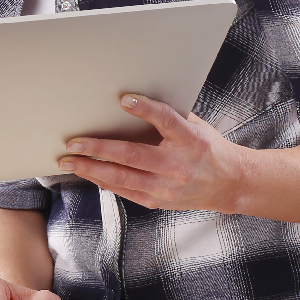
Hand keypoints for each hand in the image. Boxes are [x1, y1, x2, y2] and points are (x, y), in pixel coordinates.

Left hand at [57, 93, 249, 212]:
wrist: (230, 184)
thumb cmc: (209, 150)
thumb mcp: (196, 127)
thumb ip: (169, 116)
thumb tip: (133, 99)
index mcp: (191, 140)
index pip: (167, 120)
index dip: (146, 109)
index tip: (124, 99)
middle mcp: (178, 165)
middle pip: (133, 155)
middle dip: (98, 148)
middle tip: (73, 143)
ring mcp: (168, 187)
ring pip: (123, 177)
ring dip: (92, 169)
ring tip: (69, 161)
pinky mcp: (159, 201)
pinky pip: (126, 191)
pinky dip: (104, 181)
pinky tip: (88, 174)